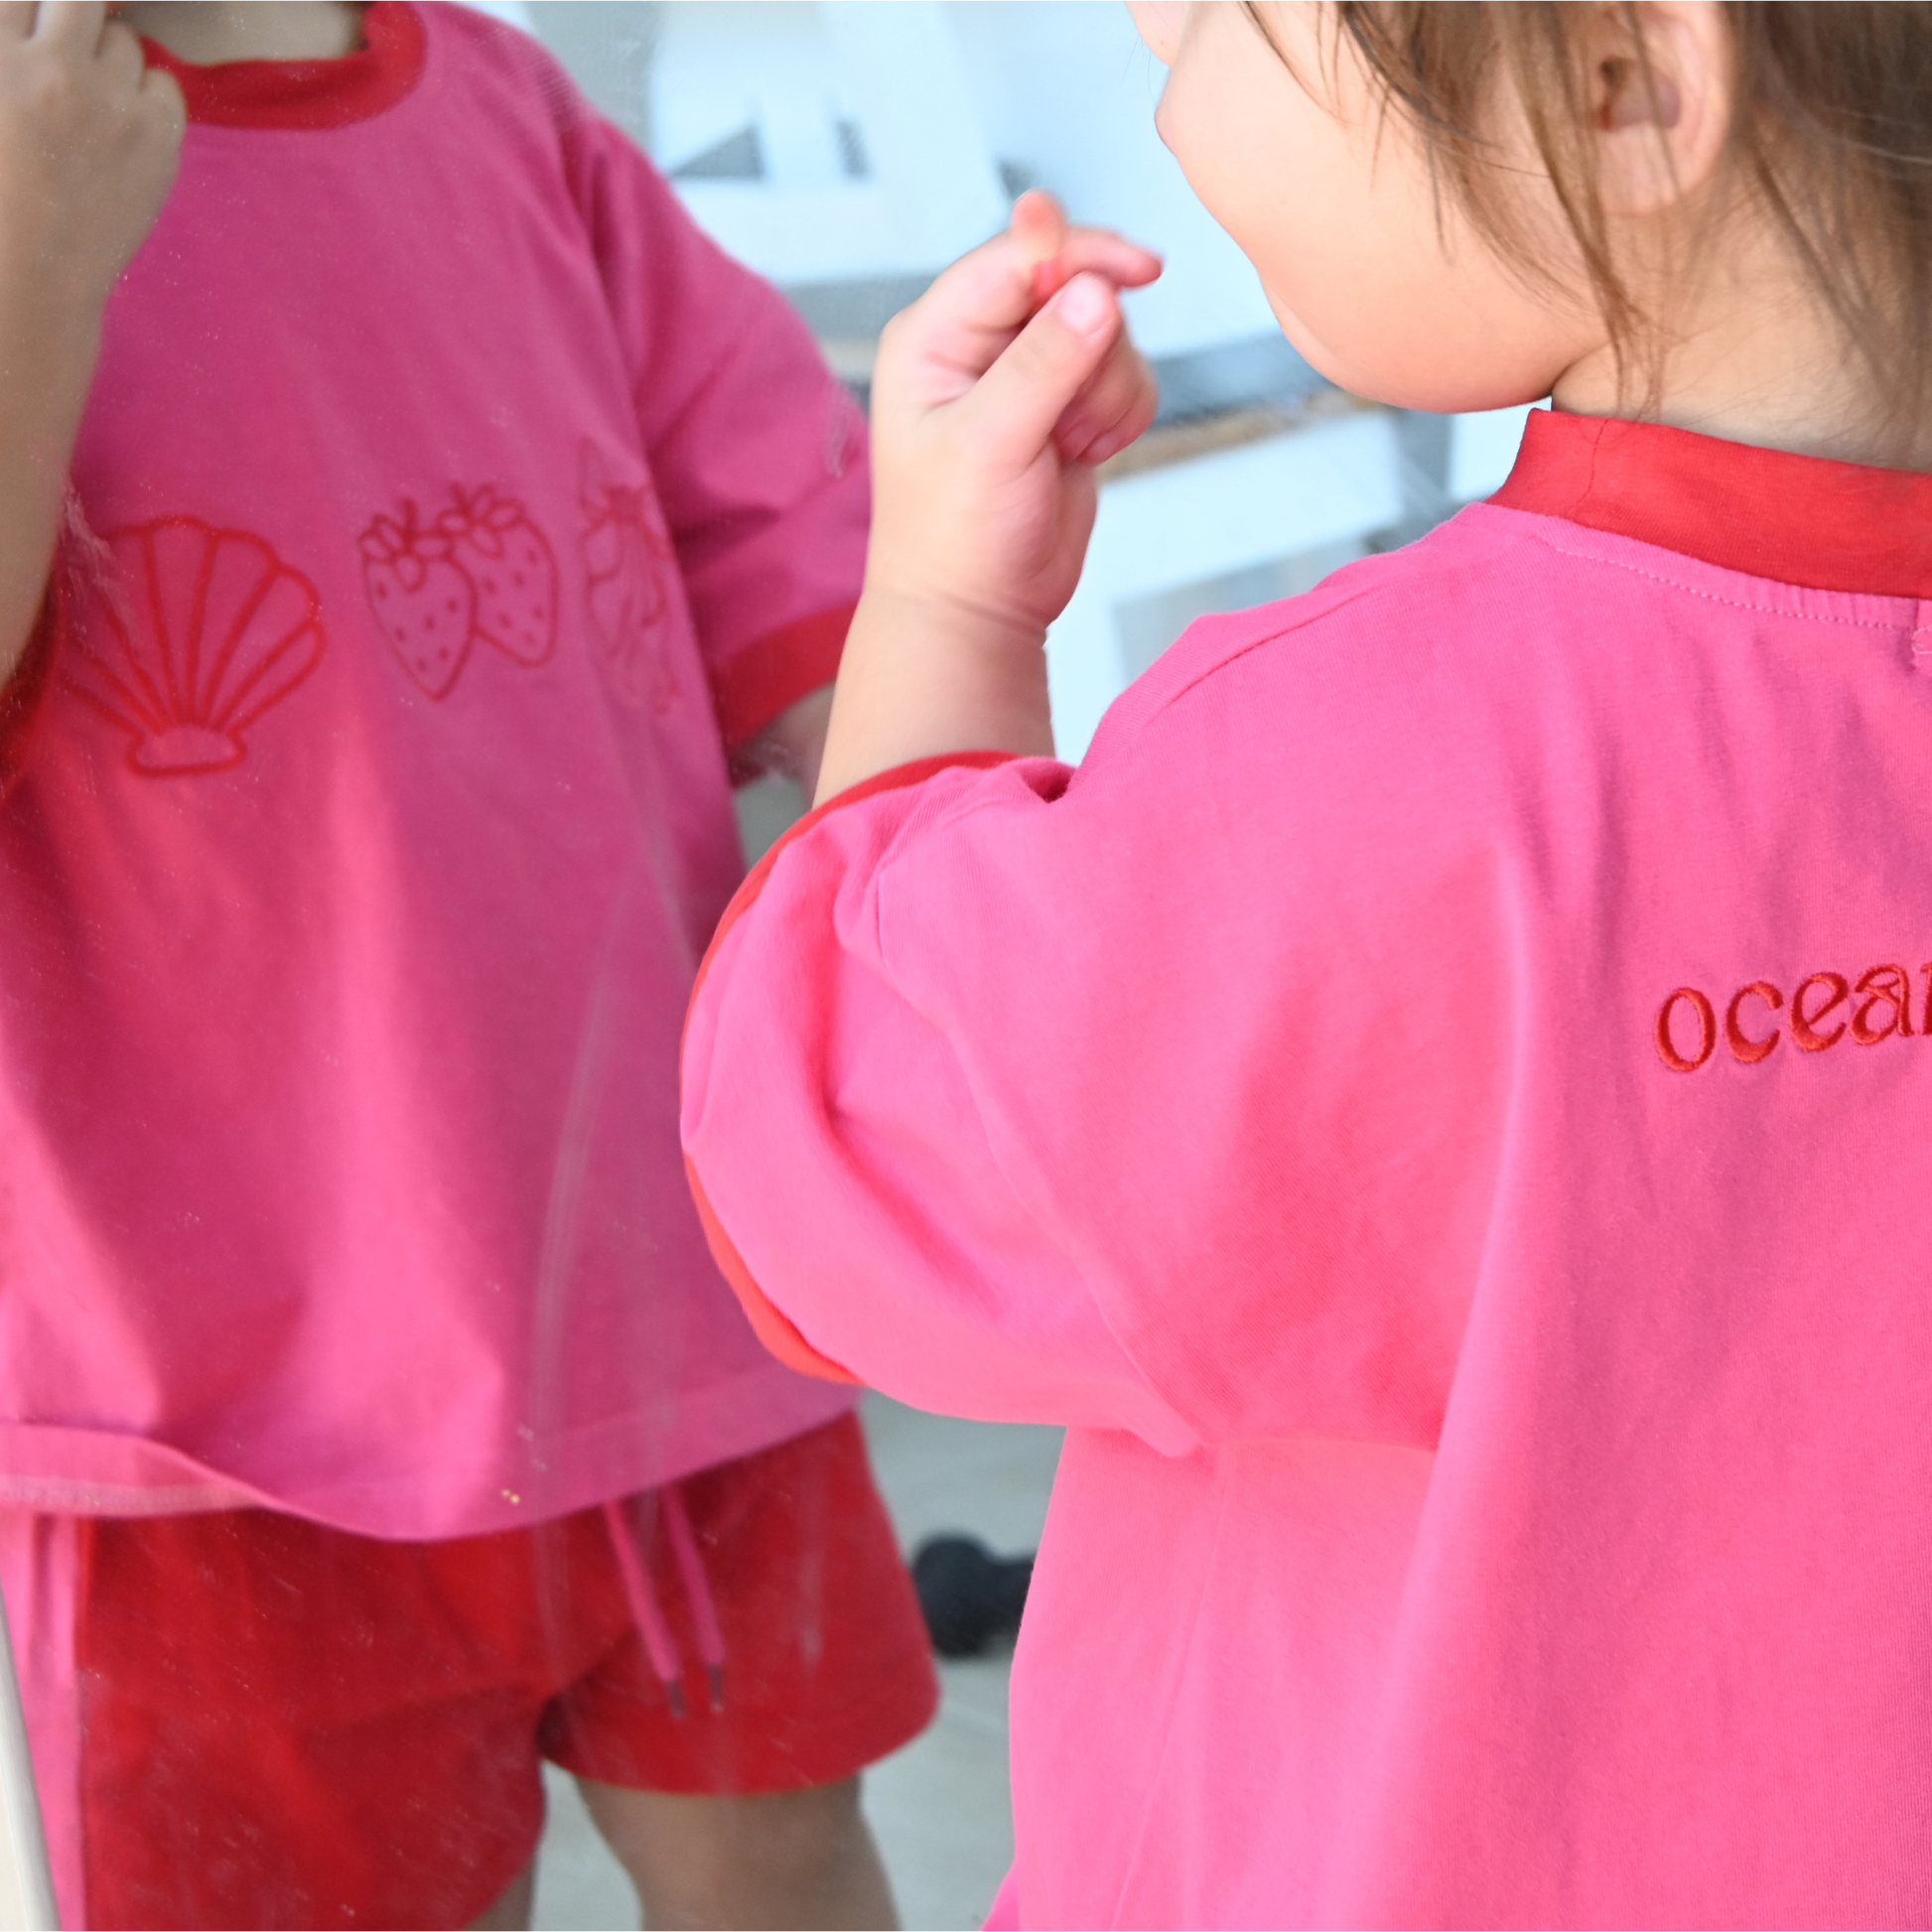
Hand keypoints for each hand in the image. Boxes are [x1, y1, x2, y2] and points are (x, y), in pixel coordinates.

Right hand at [0, 2, 182, 319]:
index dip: (32, 11)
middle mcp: (55, 73)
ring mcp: (113, 106)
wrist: (30, 275)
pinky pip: (165, 83)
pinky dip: (148, 92)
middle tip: (68, 45)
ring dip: (108, 54)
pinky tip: (125, 120)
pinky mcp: (158, 141)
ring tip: (92, 94)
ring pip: (123, 39)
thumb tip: (25, 34)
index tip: (40, 28)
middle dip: (72, 13)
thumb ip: (4, 58)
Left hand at [864, 191, 1161, 650]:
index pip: (1016, 258)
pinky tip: (1085, 456)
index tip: (1139, 269)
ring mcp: (1028, 374)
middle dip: (1094, 348)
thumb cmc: (953, 537)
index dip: (1078, 254)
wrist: (977, 612)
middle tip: (1070, 418)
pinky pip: (1127, 377)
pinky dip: (1122, 416)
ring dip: (1108, 392)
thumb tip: (1097, 293)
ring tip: (1069, 446)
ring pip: (1110, 333)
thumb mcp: (990, 444)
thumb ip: (1044, 364)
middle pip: (1074, 286)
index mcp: (935, 335)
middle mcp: (979, 343)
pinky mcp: (1068, 407)